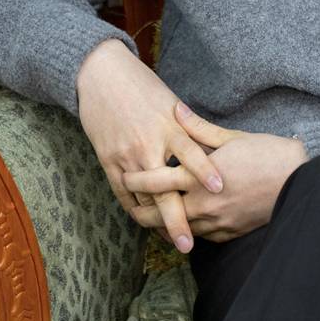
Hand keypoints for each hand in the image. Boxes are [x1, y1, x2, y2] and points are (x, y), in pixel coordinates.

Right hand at [75, 37, 245, 251]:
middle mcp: (147, 145)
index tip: (218, 188)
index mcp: (168, 126)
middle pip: (163, 190)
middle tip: (188, 244)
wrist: (101, 76)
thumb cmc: (142, 86)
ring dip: (157, 221)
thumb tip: (216, 148)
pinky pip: (123, 193)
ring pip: (142, 198)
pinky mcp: (108, 161)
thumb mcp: (171, 102)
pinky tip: (147, 223)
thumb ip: (191, 128)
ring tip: (173, 240)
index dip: (204, 171)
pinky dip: (136, 209)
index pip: (189, 153)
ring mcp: (125, 156)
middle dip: (176, 219)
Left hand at [122, 102, 308, 242]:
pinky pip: (200, 236)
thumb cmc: (268, 155)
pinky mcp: (229, 234)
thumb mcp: (233, 138)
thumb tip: (177, 110)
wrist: (300, 182)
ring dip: (163, 224)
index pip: (156, 183)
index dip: (136, 181)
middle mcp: (203, 205)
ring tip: (152, 216)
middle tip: (131, 206)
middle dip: (141, 212)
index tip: (124, 176)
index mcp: (200, 179)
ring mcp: (216, 224)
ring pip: (178, 230)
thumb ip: (199, 129)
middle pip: (159, 216)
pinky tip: (185, 223)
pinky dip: (188, 230)